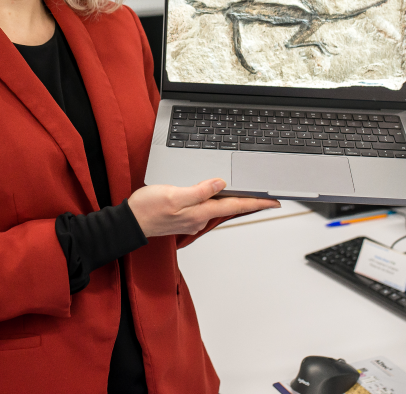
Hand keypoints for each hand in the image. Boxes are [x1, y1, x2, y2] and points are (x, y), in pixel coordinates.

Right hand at [127, 178, 280, 237]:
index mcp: (200, 211)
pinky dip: (220, 202)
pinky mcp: (185, 215)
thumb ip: (199, 190)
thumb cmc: (148, 208)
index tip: (275, 201)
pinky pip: (208, 208)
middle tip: (270, 197)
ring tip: (253, 196)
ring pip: (221, 207)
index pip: (235, 205)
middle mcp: (200, 217)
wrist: (130, 223)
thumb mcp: (173, 194)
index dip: (257, 202)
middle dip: (252, 202)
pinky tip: (222, 197)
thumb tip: (221, 183)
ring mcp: (193, 218)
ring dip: (237, 202)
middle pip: (232, 207)